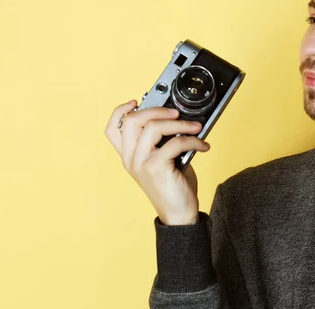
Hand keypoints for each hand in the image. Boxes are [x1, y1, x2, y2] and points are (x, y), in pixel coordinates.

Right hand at [104, 100, 210, 224]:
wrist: (179, 214)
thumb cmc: (173, 186)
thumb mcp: (163, 160)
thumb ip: (162, 141)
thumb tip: (178, 119)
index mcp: (129, 156)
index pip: (112, 129)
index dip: (121, 111)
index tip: (137, 101)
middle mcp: (130, 159)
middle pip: (132, 121)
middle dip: (157, 110)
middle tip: (177, 113)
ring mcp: (141, 163)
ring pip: (153, 127)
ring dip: (180, 123)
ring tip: (196, 127)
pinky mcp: (155, 168)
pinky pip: (174, 143)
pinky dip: (193, 140)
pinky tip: (203, 146)